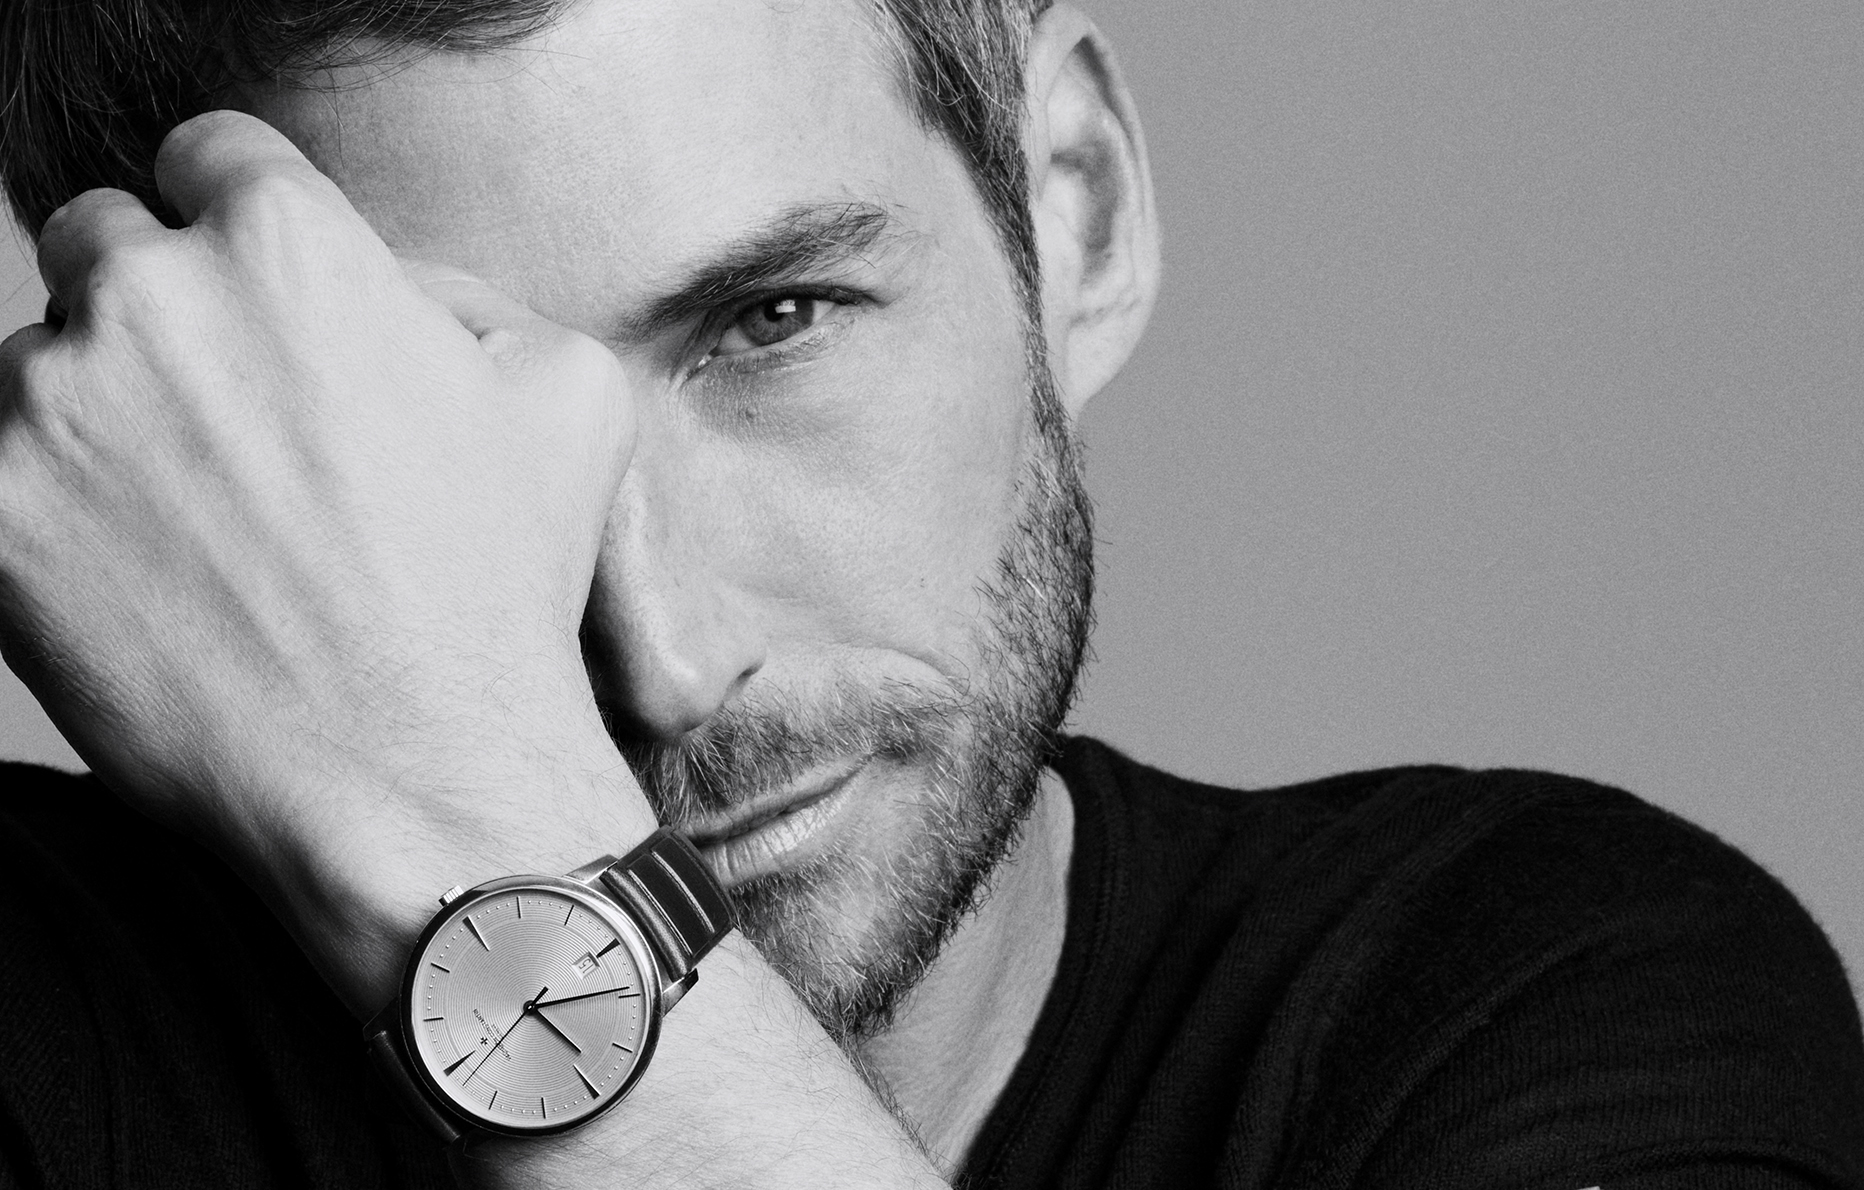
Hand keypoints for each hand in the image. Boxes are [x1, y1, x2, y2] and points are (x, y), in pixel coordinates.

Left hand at [0, 111, 650, 1009]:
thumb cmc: (502, 588)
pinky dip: (53, 518)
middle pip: (100, 240)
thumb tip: (399, 297)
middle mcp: (149, 295)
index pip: (214, 158)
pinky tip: (146, 583)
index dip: (247, 228)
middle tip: (229, 416)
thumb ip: (471, 305)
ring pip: (38, 363)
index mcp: (289, 240)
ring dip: (98, 415)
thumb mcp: (574, 399)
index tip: (265, 305)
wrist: (417, 779)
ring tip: (200, 524)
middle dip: (158, 309)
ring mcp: (52, 409)